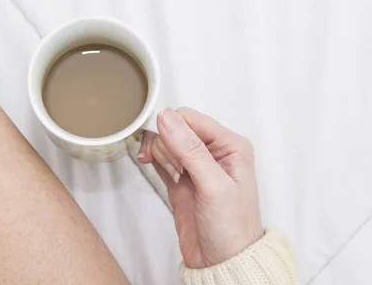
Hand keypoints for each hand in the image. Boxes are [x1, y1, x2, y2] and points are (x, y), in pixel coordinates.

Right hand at [138, 107, 263, 268]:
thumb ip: (190, 149)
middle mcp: (214, 152)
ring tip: (170, 174)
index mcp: (231, 146)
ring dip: (159, 153)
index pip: (191, 118)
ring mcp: (195, 166)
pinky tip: (150, 164)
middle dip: (164, 143)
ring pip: (165, 142)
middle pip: (175, 128)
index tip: (158, 141)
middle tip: (172, 168)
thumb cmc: (232, 229)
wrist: (222, 263)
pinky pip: (160, 158)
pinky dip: (153, 159)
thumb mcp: (214, 186)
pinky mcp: (180, 179)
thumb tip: (168, 118)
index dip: (171, 126)